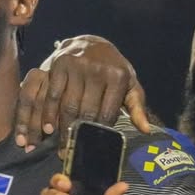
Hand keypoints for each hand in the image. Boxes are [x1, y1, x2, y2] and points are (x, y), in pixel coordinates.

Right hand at [16, 36, 149, 149]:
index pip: (107, 114)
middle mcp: (97, 70)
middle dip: (80, 135)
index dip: (100, 133)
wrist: (91, 42)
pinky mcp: (59, 64)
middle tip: (73, 152)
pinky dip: (49, 113)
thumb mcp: (129, 83)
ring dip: (63, 129)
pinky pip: (52, 94)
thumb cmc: (112, 68)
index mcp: (118, 77)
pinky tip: (48, 128)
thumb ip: (137, 106)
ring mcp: (77, 66)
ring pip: (68, 106)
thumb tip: (146, 130)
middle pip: (87, 112)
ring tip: (61, 146)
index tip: (93, 147)